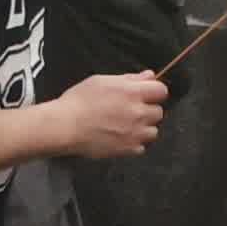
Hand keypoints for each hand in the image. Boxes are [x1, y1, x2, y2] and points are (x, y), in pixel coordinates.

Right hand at [43, 71, 169, 159]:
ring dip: (143, 128)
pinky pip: (141, 147)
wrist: (65, 126)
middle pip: (158, 112)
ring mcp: (135, 133)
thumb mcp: (102, 80)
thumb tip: (149, 76)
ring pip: (153, 131)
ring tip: (126, 126)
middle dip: (147, 110)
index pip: (161, 91)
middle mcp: (138, 113)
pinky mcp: (128, 149)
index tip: (145, 94)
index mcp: (132, 93)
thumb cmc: (79, 101)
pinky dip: (134, 143)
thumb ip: (129, 79)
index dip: (153, 91)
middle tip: (130, 110)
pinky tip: (120, 137)